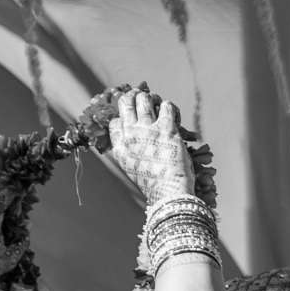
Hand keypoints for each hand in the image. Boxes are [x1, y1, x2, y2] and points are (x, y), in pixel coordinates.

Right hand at [103, 88, 194, 205]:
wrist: (169, 193)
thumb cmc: (155, 184)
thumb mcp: (134, 168)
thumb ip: (131, 151)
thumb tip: (136, 135)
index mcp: (120, 148)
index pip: (115, 121)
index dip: (123, 116)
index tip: (132, 117)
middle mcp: (131, 135)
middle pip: (125, 103)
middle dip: (133, 97)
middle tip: (142, 99)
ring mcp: (148, 130)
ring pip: (144, 99)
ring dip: (151, 99)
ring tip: (158, 105)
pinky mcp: (167, 128)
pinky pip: (166, 105)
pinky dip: (170, 108)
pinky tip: (174, 116)